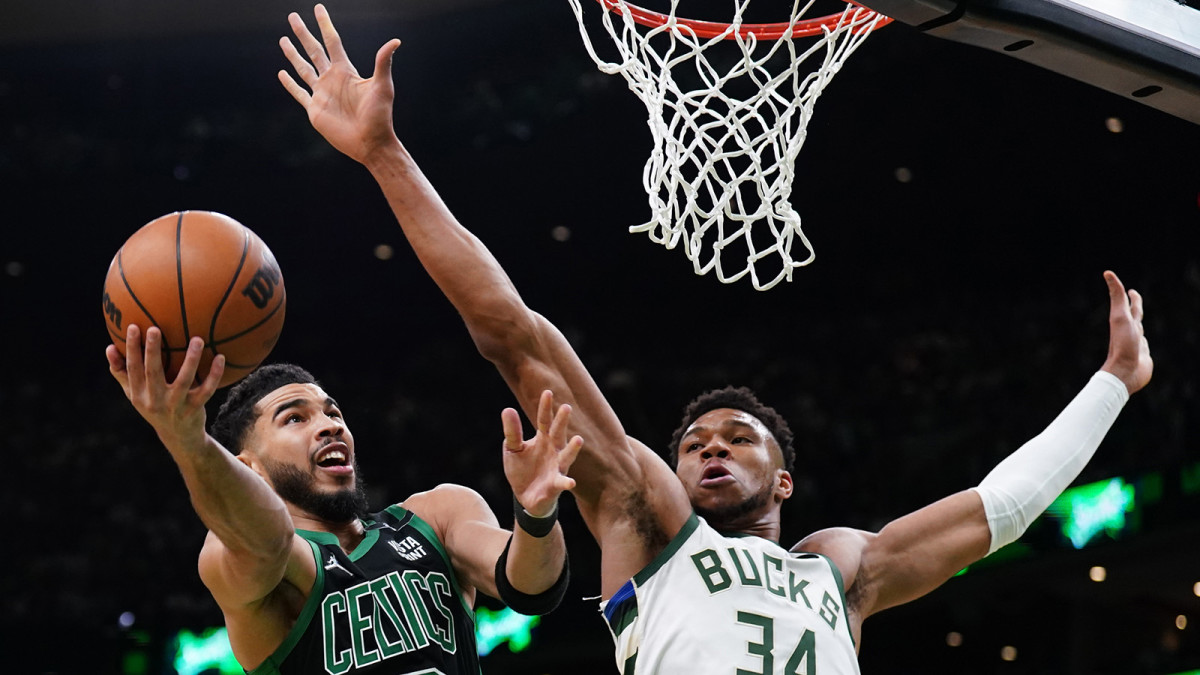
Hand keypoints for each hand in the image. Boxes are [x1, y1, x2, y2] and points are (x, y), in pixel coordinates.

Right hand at [106, 324, 224, 449]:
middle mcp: (155, 401)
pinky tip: (220, 357)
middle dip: (152, 350)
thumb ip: (122, 372)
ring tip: (197, 339)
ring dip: (191, 359)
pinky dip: (215, 374)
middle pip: (153, 373)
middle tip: (155, 328)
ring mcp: (176, 406)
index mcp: (138, 395)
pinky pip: (207, 390)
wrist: (179, 437)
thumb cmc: (154, 406)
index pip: (132, 368)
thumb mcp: (135, 394)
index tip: (132, 326)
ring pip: (184, 380)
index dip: (131, 348)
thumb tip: (109, 347)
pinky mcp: (194, 409)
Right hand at [278, 4, 401, 164]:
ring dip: (293, 54)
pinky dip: (290, 84)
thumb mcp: (383, 86)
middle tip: (293, 16)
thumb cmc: (380, 116)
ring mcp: (322, 93)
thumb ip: (383, 63)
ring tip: (283, 40)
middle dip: (303, 34)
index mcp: (346, 71)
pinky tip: (282, 73)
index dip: (325, 24)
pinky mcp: (315, 109)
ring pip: (303, 68)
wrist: (371, 143)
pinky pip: (299, 93)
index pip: (332, 41)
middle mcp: (332, 79)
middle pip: (314, 50)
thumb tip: (395, 41)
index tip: (318, 8)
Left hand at [502, 390, 583, 516]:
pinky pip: (562, 483)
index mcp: (542, 439)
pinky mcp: (555, 485)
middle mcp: (553, 450)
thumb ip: (512, 432)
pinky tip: (571, 482)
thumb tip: (507, 409)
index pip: (544, 420)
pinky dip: (566, 483)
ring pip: (567, 456)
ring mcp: (557, 467)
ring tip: (579, 439)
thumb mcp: (512, 449)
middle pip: (558, 433)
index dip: (545, 407)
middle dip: (562, 421)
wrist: (525, 496)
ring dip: (573, 449)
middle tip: (566, 407)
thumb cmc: (522, 469)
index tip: (547, 392)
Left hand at [1100, 270, 1151, 394]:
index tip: (1129, 288)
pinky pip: (1145, 347)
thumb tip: (1107, 272)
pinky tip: (1142, 344)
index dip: (1130, 295)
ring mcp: (1137, 344)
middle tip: (1134, 297)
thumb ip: (1117, 296)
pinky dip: (1145, 342)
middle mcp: (1131, 331)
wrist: (1125, 371)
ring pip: (1139, 330)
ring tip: (1137, 320)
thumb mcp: (1120, 316)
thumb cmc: (1122, 344)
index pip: (1129, 305)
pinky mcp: (1143, 357)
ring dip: (1139, 324)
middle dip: (1135, 305)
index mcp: (1125, 322)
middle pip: (1134, 315)